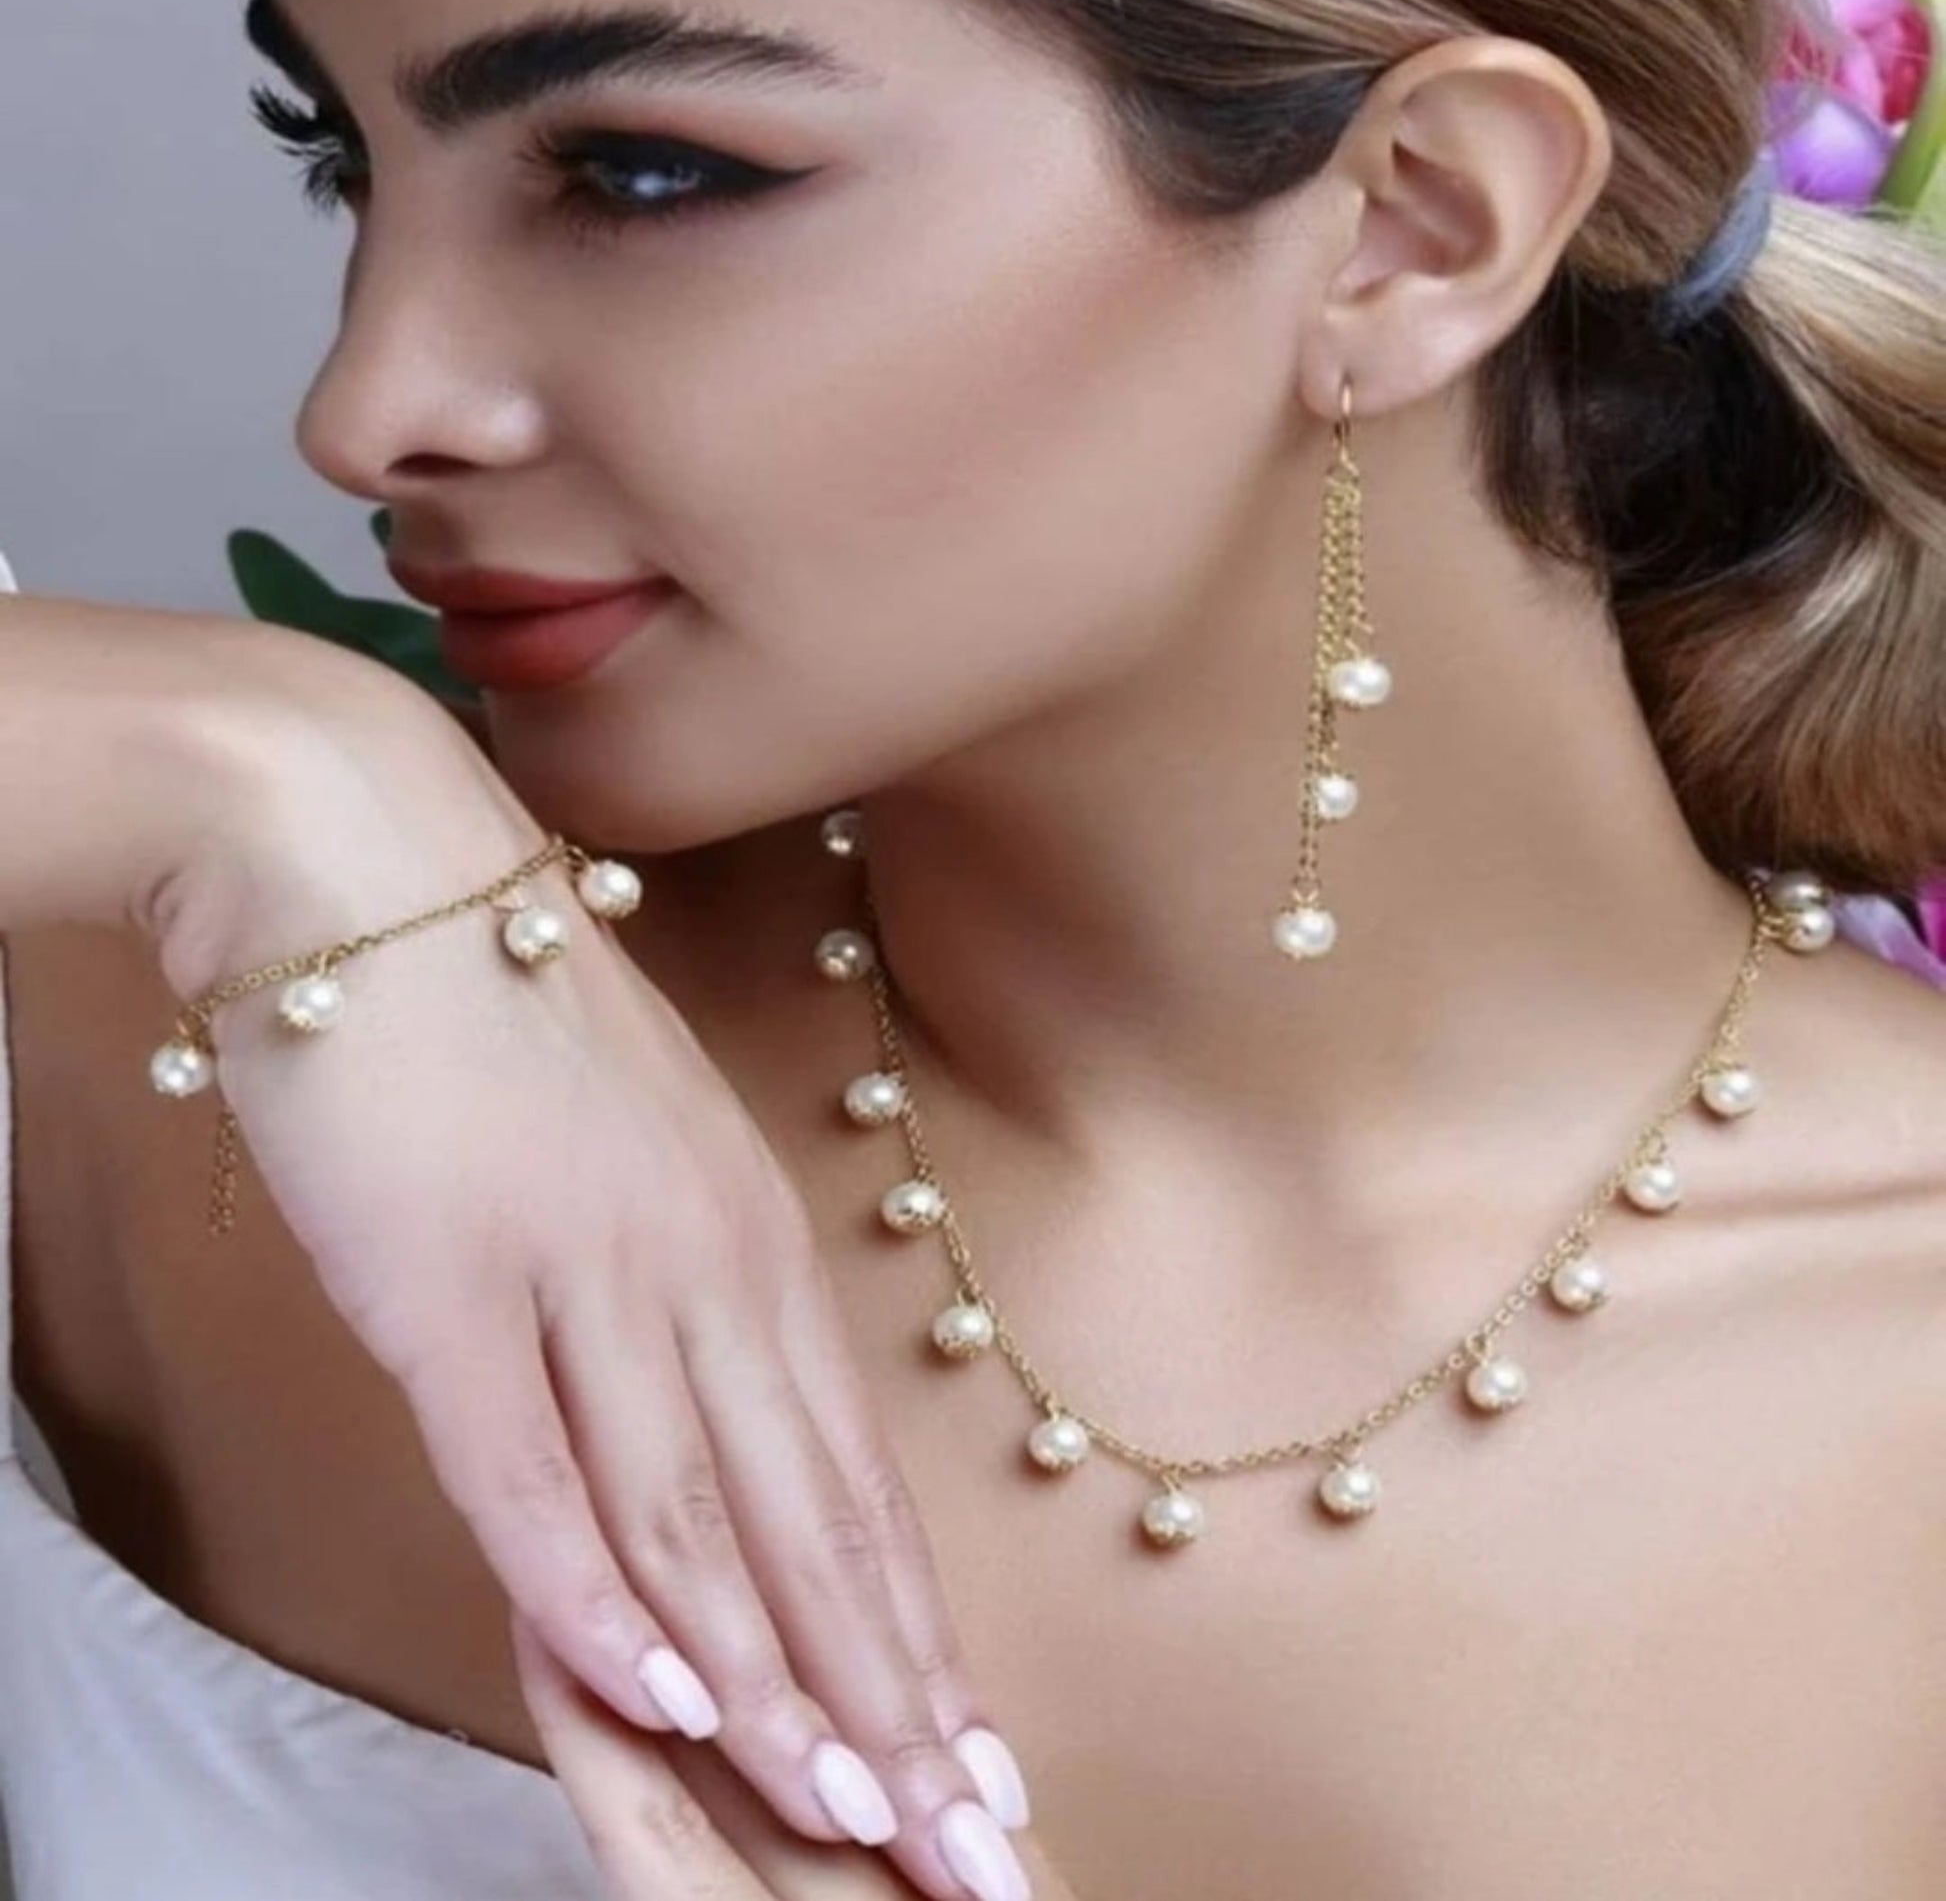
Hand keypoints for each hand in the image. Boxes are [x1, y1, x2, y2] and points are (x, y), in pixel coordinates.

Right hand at [141, 629, 1032, 1900]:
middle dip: (896, 1697)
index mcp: (749, 1240)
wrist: (372, 856)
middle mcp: (699, 1269)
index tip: (982, 1754)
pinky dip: (601, 1593)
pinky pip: (534, 1468)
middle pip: (812, 1520)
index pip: (855, 1475)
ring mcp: (582, 1276)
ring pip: (703, 1515)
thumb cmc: (501, 1009)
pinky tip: (668, 1696)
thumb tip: (706, 1423)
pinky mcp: (448, 1287)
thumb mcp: (631, 1152)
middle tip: (976, 1842)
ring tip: (864, 1814)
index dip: (920, 1628)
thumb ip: (671, 1290)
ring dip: (785, 1679)